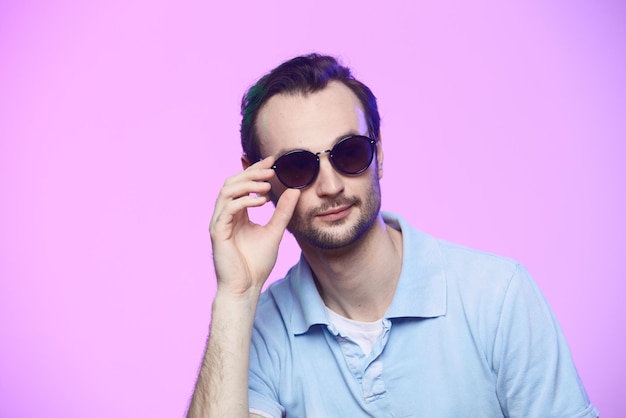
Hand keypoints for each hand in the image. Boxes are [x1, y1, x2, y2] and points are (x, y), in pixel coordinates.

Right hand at [209, 157, 300, 295]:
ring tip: (267, 185)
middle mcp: (225, 214)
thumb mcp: (275, 231)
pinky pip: (228, 208)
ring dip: (248, 184)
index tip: (273, 161)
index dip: (256, 170)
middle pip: (232, 182)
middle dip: (251, 172)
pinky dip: (245, 201)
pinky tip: (261, 202)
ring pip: (227, 191)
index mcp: (236, 213)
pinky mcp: (218, 232)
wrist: (246, 287)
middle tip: (271, 169)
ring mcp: (219, 222)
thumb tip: (294, 190)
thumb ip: (282, 212)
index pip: (242, 184)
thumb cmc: (256, 264)